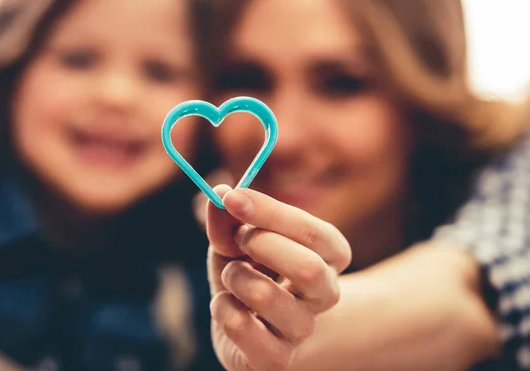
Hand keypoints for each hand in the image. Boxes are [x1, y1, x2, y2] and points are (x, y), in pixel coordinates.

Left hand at [206, 185, 351, 370]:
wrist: (253, 328)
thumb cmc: (251, 271)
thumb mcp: (238, 239)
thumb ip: (229, 218)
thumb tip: (219, 194)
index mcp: (329, 255)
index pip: (314, 233)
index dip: (271, 212)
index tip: (233, 197)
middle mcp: (326, 293)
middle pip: (307, 267)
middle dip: (260, 244)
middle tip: (237, 239)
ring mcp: (303, 329)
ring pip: (267, 296)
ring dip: (235, 276)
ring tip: (231, 276)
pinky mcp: (277, 359)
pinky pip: (242, 328)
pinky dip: (222, 308)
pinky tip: (226, 305)